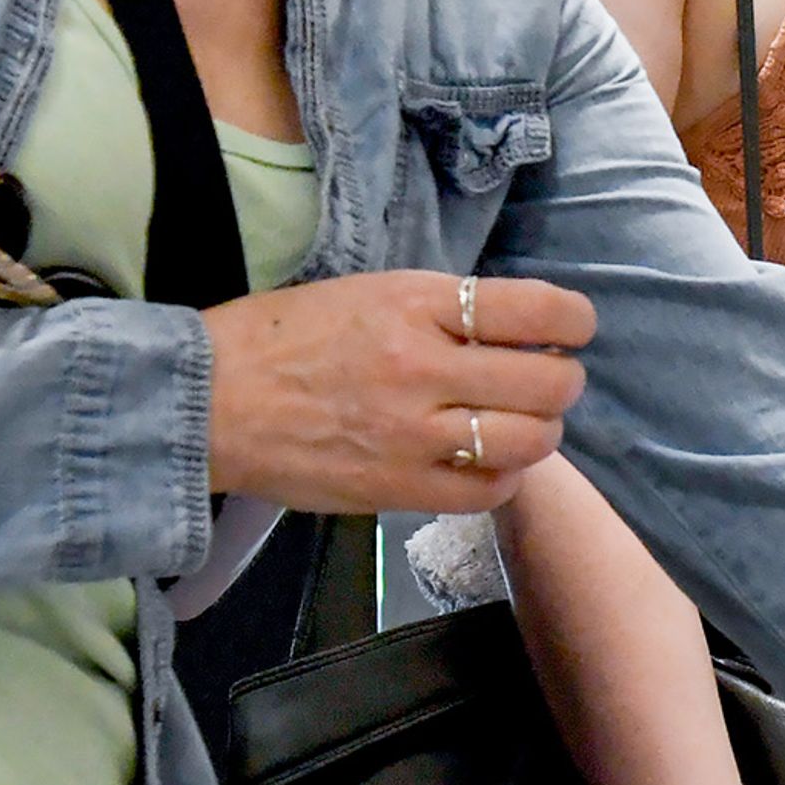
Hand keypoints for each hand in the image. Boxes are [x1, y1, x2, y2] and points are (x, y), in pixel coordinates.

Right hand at [202, 270, 592, 515]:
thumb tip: (515, 328)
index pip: (536, 309)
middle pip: (547, 382)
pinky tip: (488, 461)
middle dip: (562, 380)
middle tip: (546, 379)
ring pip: (529, 441)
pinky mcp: (397, 489)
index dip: (574, 321)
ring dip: (541, 431)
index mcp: (416, 305)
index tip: (572, 329)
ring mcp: (411, 435)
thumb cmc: (284, 337)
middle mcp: (422, 368)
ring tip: (520, 422)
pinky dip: (504, 477)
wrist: (209, 401)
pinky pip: (487, 491)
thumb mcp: (370, 293)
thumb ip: (443, 309)